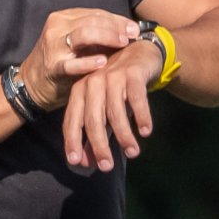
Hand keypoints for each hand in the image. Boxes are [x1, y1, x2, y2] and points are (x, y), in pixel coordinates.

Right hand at [17, 8, 140, 110]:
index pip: (95, 13)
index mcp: (64, 17)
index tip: (134, 28)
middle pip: (92, 21)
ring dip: (106, 37)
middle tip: (132, 35)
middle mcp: (57, 27)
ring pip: (83, 34)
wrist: (31, 83)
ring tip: (122, 43)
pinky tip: (102, 62)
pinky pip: (71, 63)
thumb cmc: (61, 60)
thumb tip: (129, 30)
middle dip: (115, 27)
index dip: (117, 19)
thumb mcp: (76, 41)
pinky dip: (87, 62)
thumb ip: (97, 33)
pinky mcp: (52, 67)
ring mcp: (53, 46)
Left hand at [62, 39, 163, 171]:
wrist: (140, 52)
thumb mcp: (104, 107)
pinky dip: (141, 116)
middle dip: (99, 145)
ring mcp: (112, 77)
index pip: (72, 120)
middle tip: (106, 166)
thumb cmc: (118, 85)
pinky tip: (145, 131)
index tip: (76, 163)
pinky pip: (136, 98)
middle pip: (93, 119)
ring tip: (133, 153)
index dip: (73, 142)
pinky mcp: (133, 73)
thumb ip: (95, 132)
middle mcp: (93, 82)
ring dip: (124, 135)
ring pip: (115, 111)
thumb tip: (85, 163)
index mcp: (80, 91)